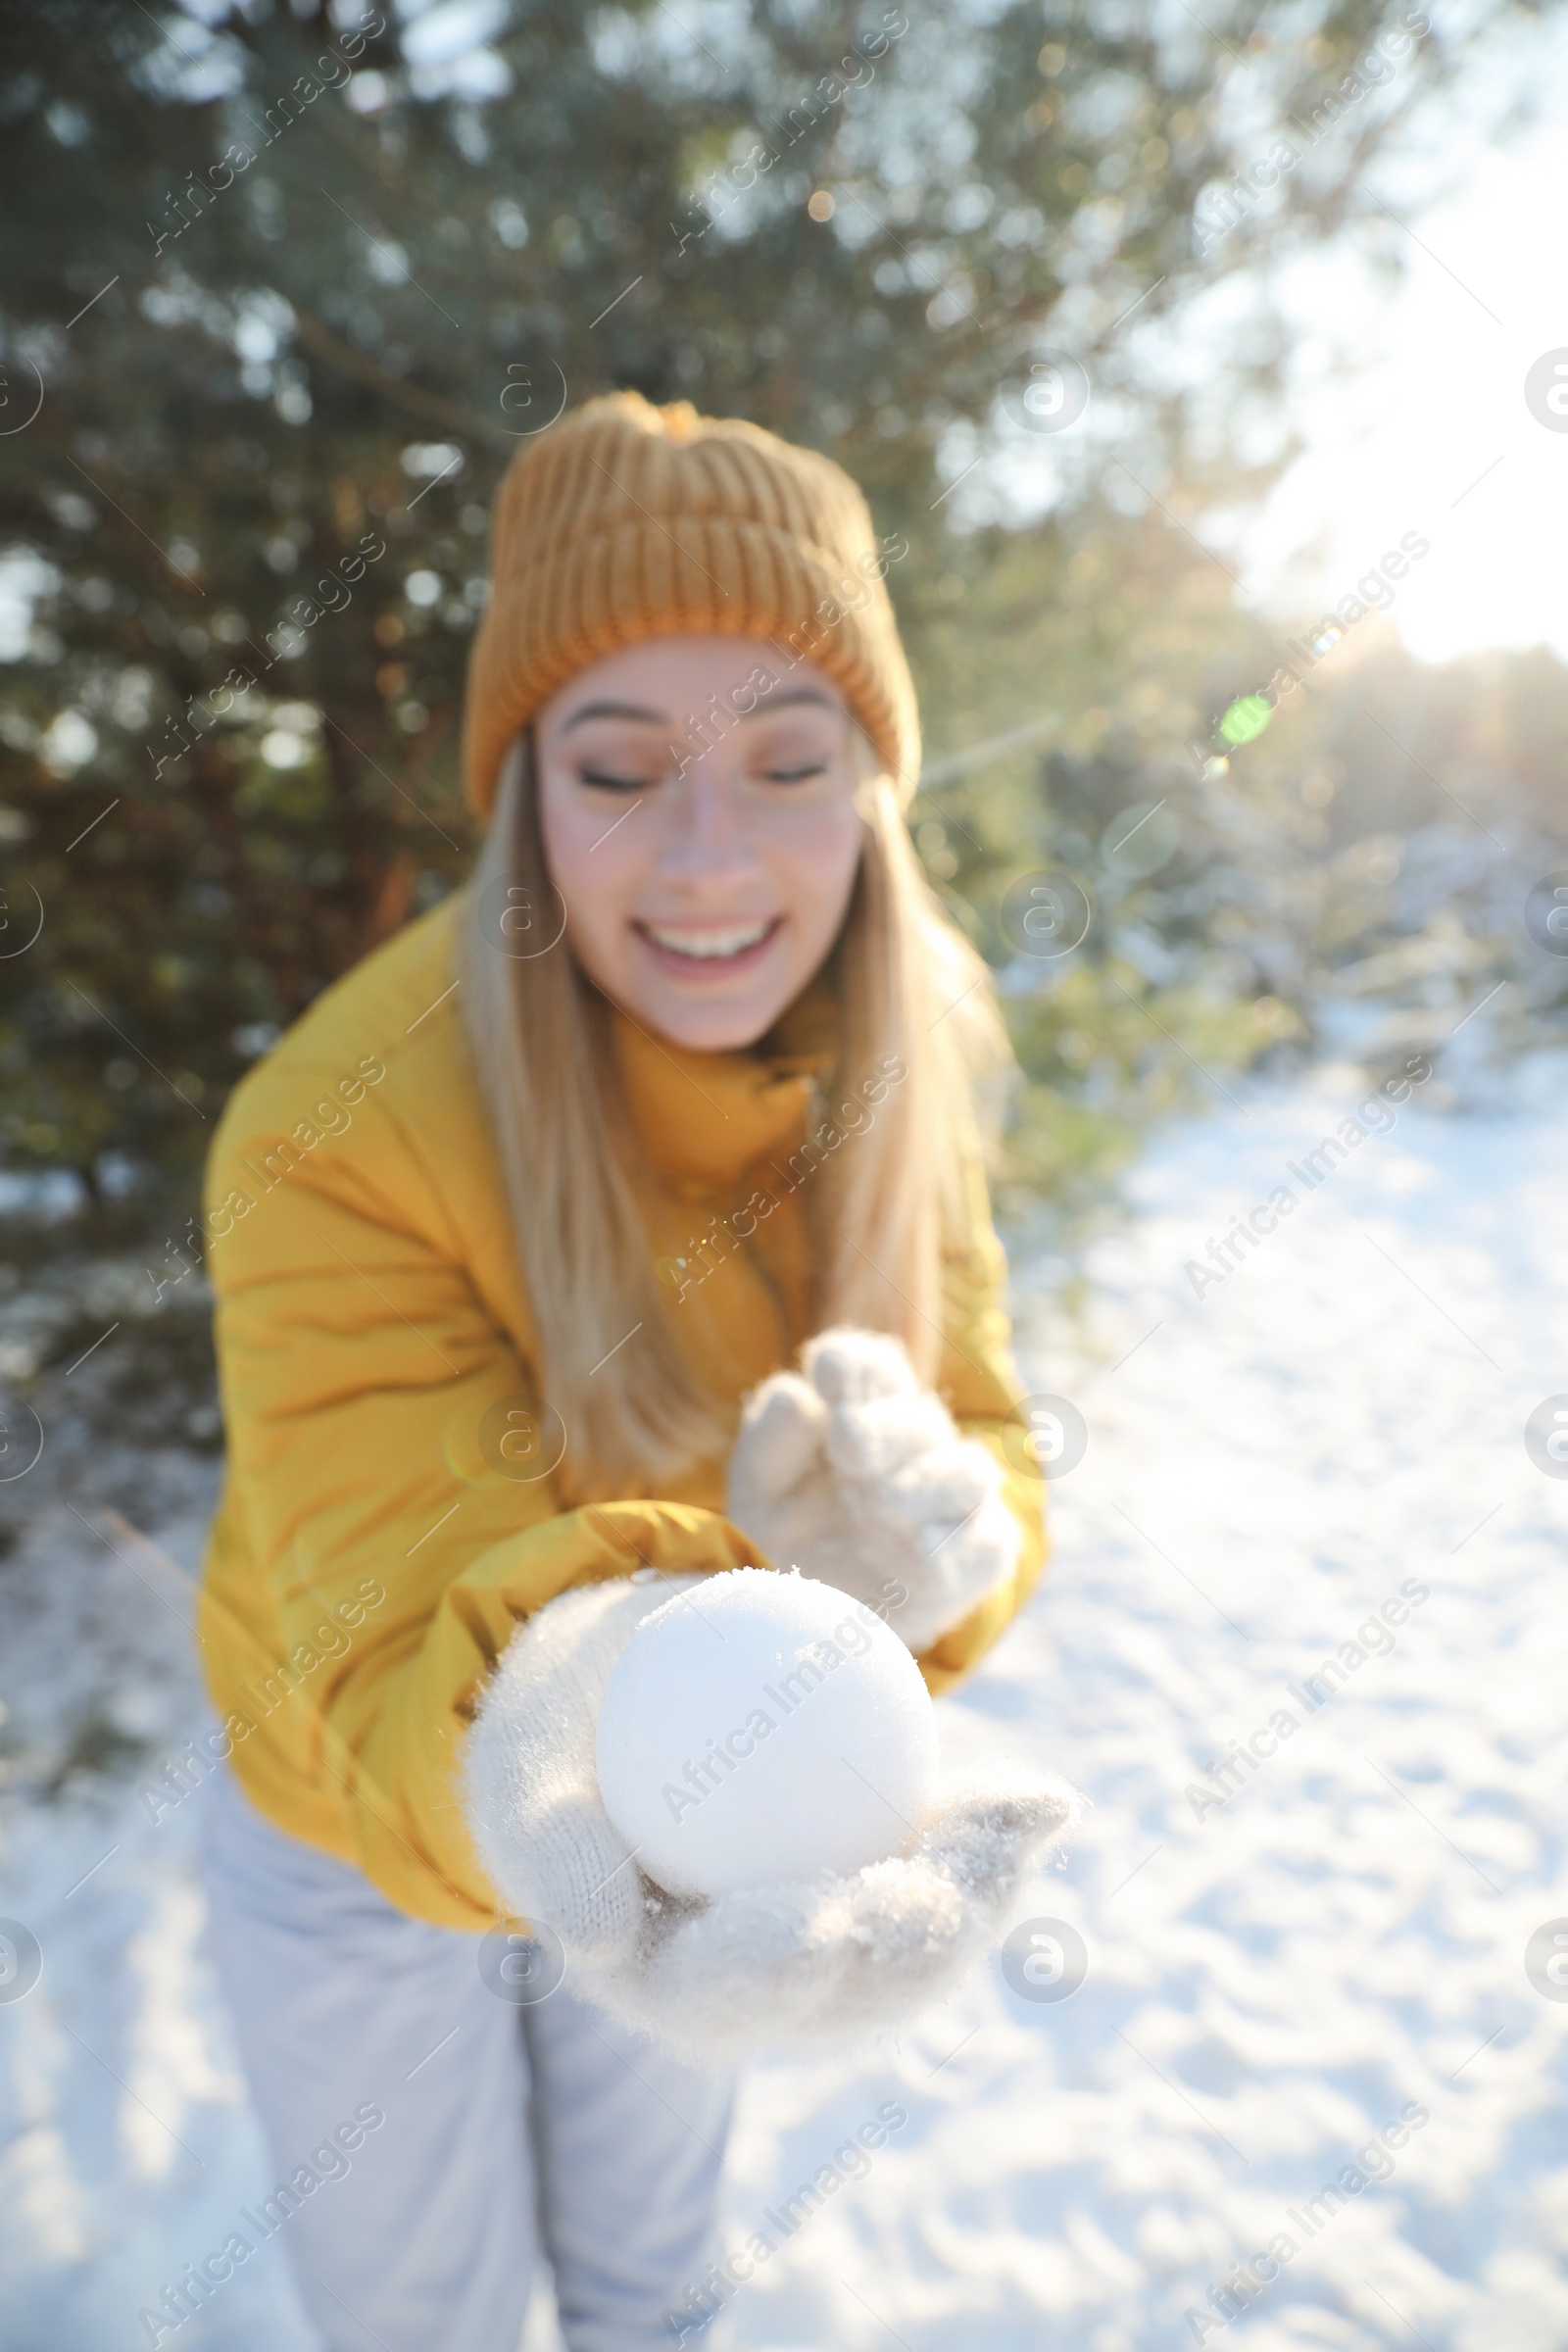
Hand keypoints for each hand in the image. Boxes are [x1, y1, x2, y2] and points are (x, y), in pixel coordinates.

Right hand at [463, 1574, 1078, 2067]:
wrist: (619, 1692)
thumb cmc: (558, 1730)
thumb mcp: (522, 1766)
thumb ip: (549, 1842)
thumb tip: (594, 1932)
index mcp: (662, 1990)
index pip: (724, 2000)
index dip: (784, 1973)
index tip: (836, 1919)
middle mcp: (759, 1996)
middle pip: (850, 1997)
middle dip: (916, 1952)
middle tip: (955, 1879)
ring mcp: (833, 1953)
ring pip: (918, 1951)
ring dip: (977, 1896)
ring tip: (1021, 1823)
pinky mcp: (883, 1894)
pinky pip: (946, 1882)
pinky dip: (991, 1846)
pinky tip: (1040, 1801)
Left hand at [727, 1326, 1023, 1652]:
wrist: (808, 1629)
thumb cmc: (784, 1542)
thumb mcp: (757, 1493)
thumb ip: (769, 1443)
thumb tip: (800, 1397)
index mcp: (862, 1416)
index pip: (873, 1369)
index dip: (855, 1364)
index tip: (826, 1371)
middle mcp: (916, 1451)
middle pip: (918, 1417)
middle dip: (884, 1425)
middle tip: (846, 1437)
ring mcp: (952, 1504)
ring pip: (968, 1472)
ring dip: (929, 1481)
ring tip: (883, 1501)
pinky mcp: (976, 1558)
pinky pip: (988, 1545)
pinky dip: (959, 1546)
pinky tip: (922, 1551)